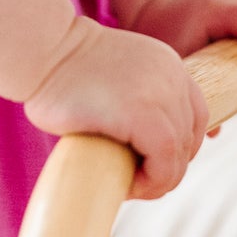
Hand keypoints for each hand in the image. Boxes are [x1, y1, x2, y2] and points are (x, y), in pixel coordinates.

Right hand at [23, 17, 210, 201]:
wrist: (41, 50)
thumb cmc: (60, 70)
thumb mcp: (115, 76)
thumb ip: (136, 98)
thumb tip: (139, 144)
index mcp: (167, 63)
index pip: (195, 114)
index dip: (180, 146)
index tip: (151, 161)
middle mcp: (173, 76)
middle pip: (189, 137)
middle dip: (166, 167)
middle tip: (135, 181)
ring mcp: (162, 95)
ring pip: (178, 155)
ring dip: (158, 180)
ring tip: (130, 185)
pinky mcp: (144, 116)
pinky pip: (164, 163)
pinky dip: (151, 182)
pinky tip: (127, 186)